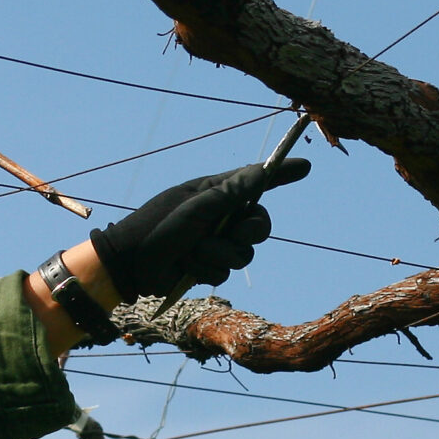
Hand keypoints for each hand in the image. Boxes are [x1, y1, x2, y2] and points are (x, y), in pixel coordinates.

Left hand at [88, 157, 310, 298]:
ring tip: (191, 250)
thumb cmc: (160, 226)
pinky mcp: (209, 267)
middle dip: (249, 231)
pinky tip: (186, 265)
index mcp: (217, 193)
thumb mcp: (198, 205)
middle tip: (233, 231)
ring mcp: (216, 242)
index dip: (280, 174)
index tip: (305, 166)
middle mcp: (221, 216)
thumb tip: (264, 169)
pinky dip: (206, 269)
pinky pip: (225, 272)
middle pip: (260, 225)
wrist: (132, 263)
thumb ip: (233, 191)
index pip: (256, 181)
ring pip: (244, 254)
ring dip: (218, 254)